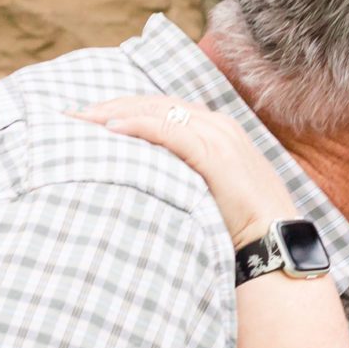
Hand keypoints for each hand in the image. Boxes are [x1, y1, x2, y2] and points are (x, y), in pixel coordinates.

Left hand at [73, 96, 300, 247]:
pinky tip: (110, 129)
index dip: (125, 109)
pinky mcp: (216, 154)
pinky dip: (138, 126)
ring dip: (115, 112)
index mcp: (219, 131)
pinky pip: (169, 131)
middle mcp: (219, 126)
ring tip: (81, 120)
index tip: (89, 118)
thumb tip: (151, 183)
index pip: (164, 108)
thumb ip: (187, 178)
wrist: (275, 244)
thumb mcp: (212, 193)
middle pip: (155, 103)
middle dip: (111, 106)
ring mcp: (219, 137)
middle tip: (73, 115)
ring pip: (158, 111)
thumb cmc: (243, 228)